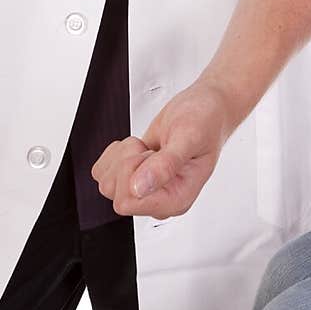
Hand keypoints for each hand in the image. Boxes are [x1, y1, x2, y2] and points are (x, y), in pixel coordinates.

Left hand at [91, 76, 231, 219]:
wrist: (205, 106)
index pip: (129, 203)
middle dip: (129, 162)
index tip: (153, 155)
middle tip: (153, 148)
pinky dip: (116, 153)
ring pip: (108, 184)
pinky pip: (104, 172)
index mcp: (176, 200)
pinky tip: (140, 147)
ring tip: (149, 147)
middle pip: (116, 193)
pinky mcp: (133, 177)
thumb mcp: (189, 137)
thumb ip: (166, 164)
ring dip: (123, 156)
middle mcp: (159, 199)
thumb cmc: (206, 121)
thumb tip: (139, 188)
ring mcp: (145, 189)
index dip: (134, 172)